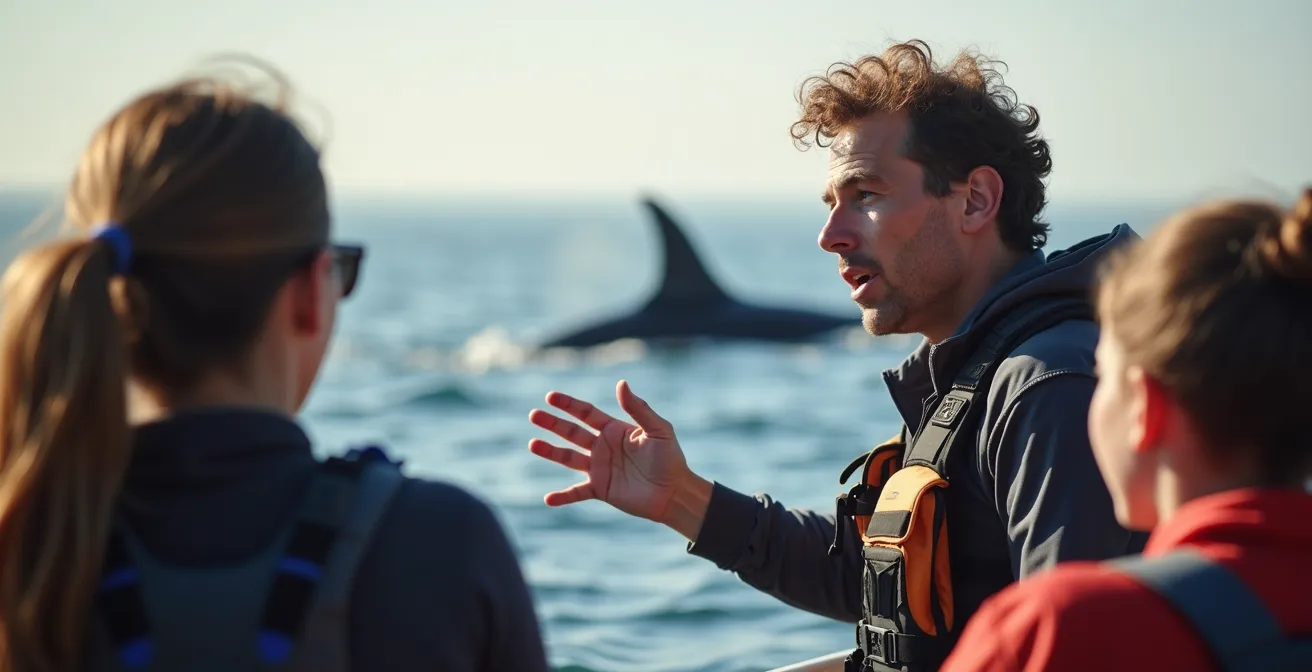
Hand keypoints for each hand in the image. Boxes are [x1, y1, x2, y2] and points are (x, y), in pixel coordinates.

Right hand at [527, 380, 710, 536]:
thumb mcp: (658, 430)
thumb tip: (621, 384)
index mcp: (615, 429)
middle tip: (533, 415)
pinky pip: (577, 492)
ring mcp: (600, 468)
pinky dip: (563, 496)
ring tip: (532, 445)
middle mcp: (603, 447)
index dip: (569, 405)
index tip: (550, 397)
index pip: (586, 413)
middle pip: (572, 432)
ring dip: (551, 452)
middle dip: (553, 423)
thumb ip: (639, 409)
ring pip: (569, 458)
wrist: (675, 492)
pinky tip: (548, 498)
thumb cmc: (670, 458)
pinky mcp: (601, 489)